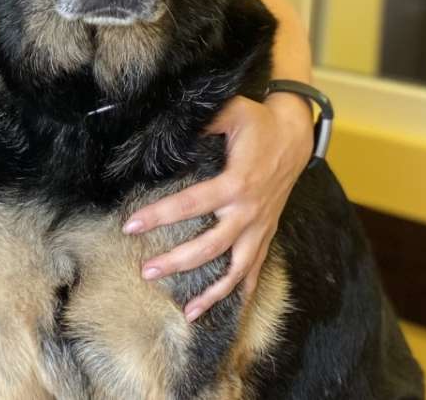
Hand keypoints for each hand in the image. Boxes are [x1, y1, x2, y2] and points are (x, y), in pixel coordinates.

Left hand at [122, 0, 313, 321]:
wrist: (294, 134)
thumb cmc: (257, 121)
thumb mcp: (230, 112)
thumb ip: (202, 122)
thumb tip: (171, 131)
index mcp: (236, 182)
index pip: (191, 204)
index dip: (159, 215)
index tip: (130, 225)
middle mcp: (248, 211)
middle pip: (210, 246)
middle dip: (177, 261)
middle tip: (145, 270)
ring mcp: (259, 226)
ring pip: (235, 269)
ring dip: (211, 292)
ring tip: (186, 311)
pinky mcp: (265, 233)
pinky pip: (254, 270)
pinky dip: (240, 293)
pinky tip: (223, 313)